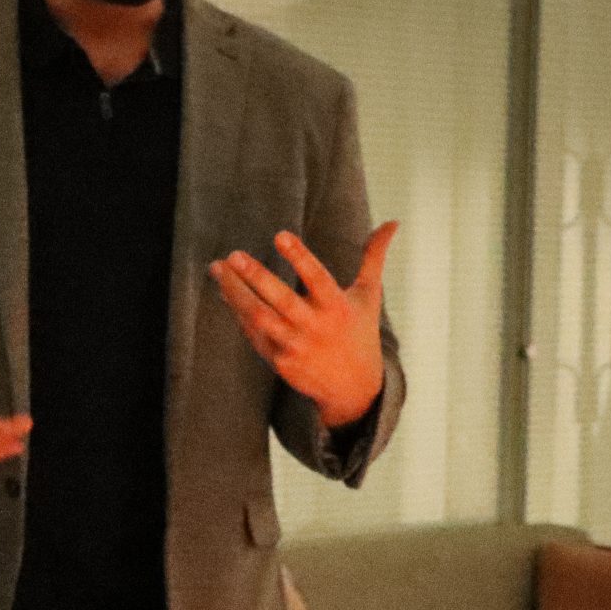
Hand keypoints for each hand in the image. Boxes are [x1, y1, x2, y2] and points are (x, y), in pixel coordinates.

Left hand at [211, 223, 397, 429]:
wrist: (352, 387)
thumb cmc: (358, 331)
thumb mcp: (369, 295)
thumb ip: (373, 257)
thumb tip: (393, 223)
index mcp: (338, 307)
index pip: (317, 277)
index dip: (299, 256)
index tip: (279, 234)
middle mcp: (315, 327)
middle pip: (281, 300)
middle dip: (256, 277)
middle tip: (233, 255)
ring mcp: (294, 345)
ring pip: (258, 317)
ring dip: (235, 293)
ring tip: (217, 268)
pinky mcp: (278, 360)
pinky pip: (252, 332)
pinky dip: (238, 312)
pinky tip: (225, 290)